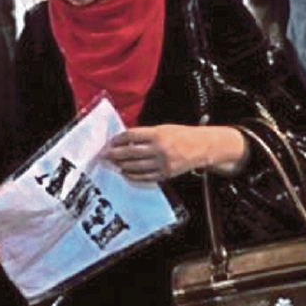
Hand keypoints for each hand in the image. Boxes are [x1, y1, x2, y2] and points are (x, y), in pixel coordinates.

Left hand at [103, 124, 247, 181]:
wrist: (202, 147)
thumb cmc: (182, 135)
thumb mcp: (163, 128)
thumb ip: (145, 134)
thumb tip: (125, 140)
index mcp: (157, 134)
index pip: (131, 136)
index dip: (118, 139)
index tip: (110, 142)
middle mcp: (159, 149)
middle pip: (130, 152)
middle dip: (114, 154)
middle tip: (104, 155)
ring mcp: (162, 163)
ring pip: (135, 166)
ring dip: (122, 165)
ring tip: (113, 164)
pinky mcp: (165, 174)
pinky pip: (145, 177)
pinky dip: (133, 176)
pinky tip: (126, 173)